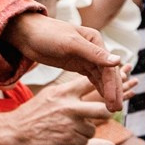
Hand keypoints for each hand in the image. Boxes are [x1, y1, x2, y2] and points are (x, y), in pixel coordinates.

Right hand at [1, 73, 112, 144]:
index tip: (106, 92)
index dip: (103, 88)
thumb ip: (67, 92)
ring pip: (92, 129)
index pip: (92, 84)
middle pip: (104, 110)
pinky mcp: (68, 140)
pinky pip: (83, 142)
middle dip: (105, 114)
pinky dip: (76, 143)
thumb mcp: (48, 95)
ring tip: (71, 130)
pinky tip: (64, 139)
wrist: (14, 132)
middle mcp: (69, 107)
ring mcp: (69, 124)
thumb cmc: (32, 114)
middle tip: (101, 116)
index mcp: (64, 92)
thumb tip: (88, 85)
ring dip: (85, 132)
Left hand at [4, 12, 127, 111]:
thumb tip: (118, 61)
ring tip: (111, 109)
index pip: (109, 67)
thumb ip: (94, 53)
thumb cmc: (46, 34)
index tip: (114, 103)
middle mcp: (94, 49)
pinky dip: (98, 88)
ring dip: (107, 92)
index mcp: (96, 41)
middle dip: (113, 92)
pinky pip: (92, 78)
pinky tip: (102, 99)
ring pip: (101, 78)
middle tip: (116, 109)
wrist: (26, 34)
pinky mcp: (77, 64)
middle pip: (108, 74)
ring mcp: (86, 57)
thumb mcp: (70, 44)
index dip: (113, 86)